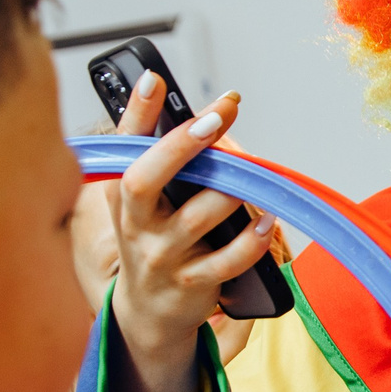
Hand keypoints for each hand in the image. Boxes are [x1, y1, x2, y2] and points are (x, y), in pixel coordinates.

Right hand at [107, 78, 276, 391]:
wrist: (148, 312)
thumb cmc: (154, 239)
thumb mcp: (144, 201)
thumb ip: (166, 161)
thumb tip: (214, 118)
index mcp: (122, 193)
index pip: (123, 146)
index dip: (135, 112)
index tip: (155, 79)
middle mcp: (136, 224)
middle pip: (147, 179)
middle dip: (182, 144)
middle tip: (218, 115)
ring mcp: (162, 256)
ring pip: (198, 217)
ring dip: (231, 190)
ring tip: (252, 173)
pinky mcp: (192, 284)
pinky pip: (228, 259)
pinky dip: (253, 239)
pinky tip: (268, 220)